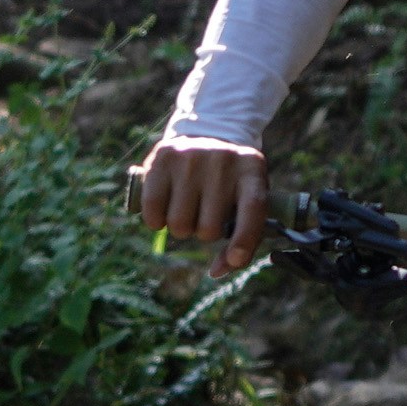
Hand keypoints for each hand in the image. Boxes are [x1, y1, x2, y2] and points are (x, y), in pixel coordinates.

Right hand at [133, 137, 270, 269]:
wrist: (206, 134)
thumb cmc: (230, 183)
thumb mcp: (246, 200)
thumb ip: (241, 239)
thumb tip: (217, 272)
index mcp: (252, 171)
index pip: (253, 210)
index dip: (244, 240)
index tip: (235, 259)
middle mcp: (224, 160)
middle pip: (209, 228)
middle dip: (204, 232)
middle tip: (205, 214)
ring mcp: (192, 156)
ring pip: (180, 225)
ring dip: (181, 227)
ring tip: (187, 208)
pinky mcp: (163, 157)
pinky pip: (153, 211)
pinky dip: (156, 221)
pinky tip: (164, 208)